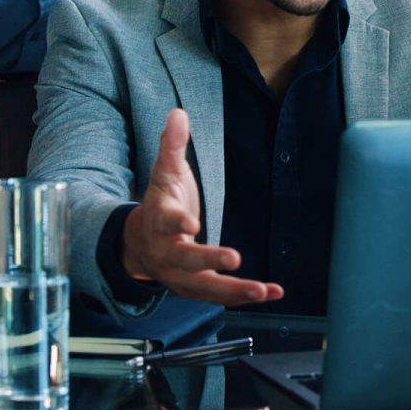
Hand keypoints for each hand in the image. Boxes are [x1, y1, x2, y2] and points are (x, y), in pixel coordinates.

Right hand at [122, 110, 283, 306]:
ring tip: (263, 289)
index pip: (166, 222)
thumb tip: (178, 113)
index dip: (178, 223)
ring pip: (206, 287)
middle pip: (187, 260)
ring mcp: (180, 276)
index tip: (191, 224)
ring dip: (236, 290)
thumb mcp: (163, 174)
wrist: (138, 245)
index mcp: (159, 221)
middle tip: (235, 258)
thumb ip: (172, 146)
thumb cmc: (158, 205)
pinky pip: (220, 296)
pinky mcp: (195, 289)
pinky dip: (245, 296)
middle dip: (210, 260)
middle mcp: (167, 253)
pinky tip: (272, 293)